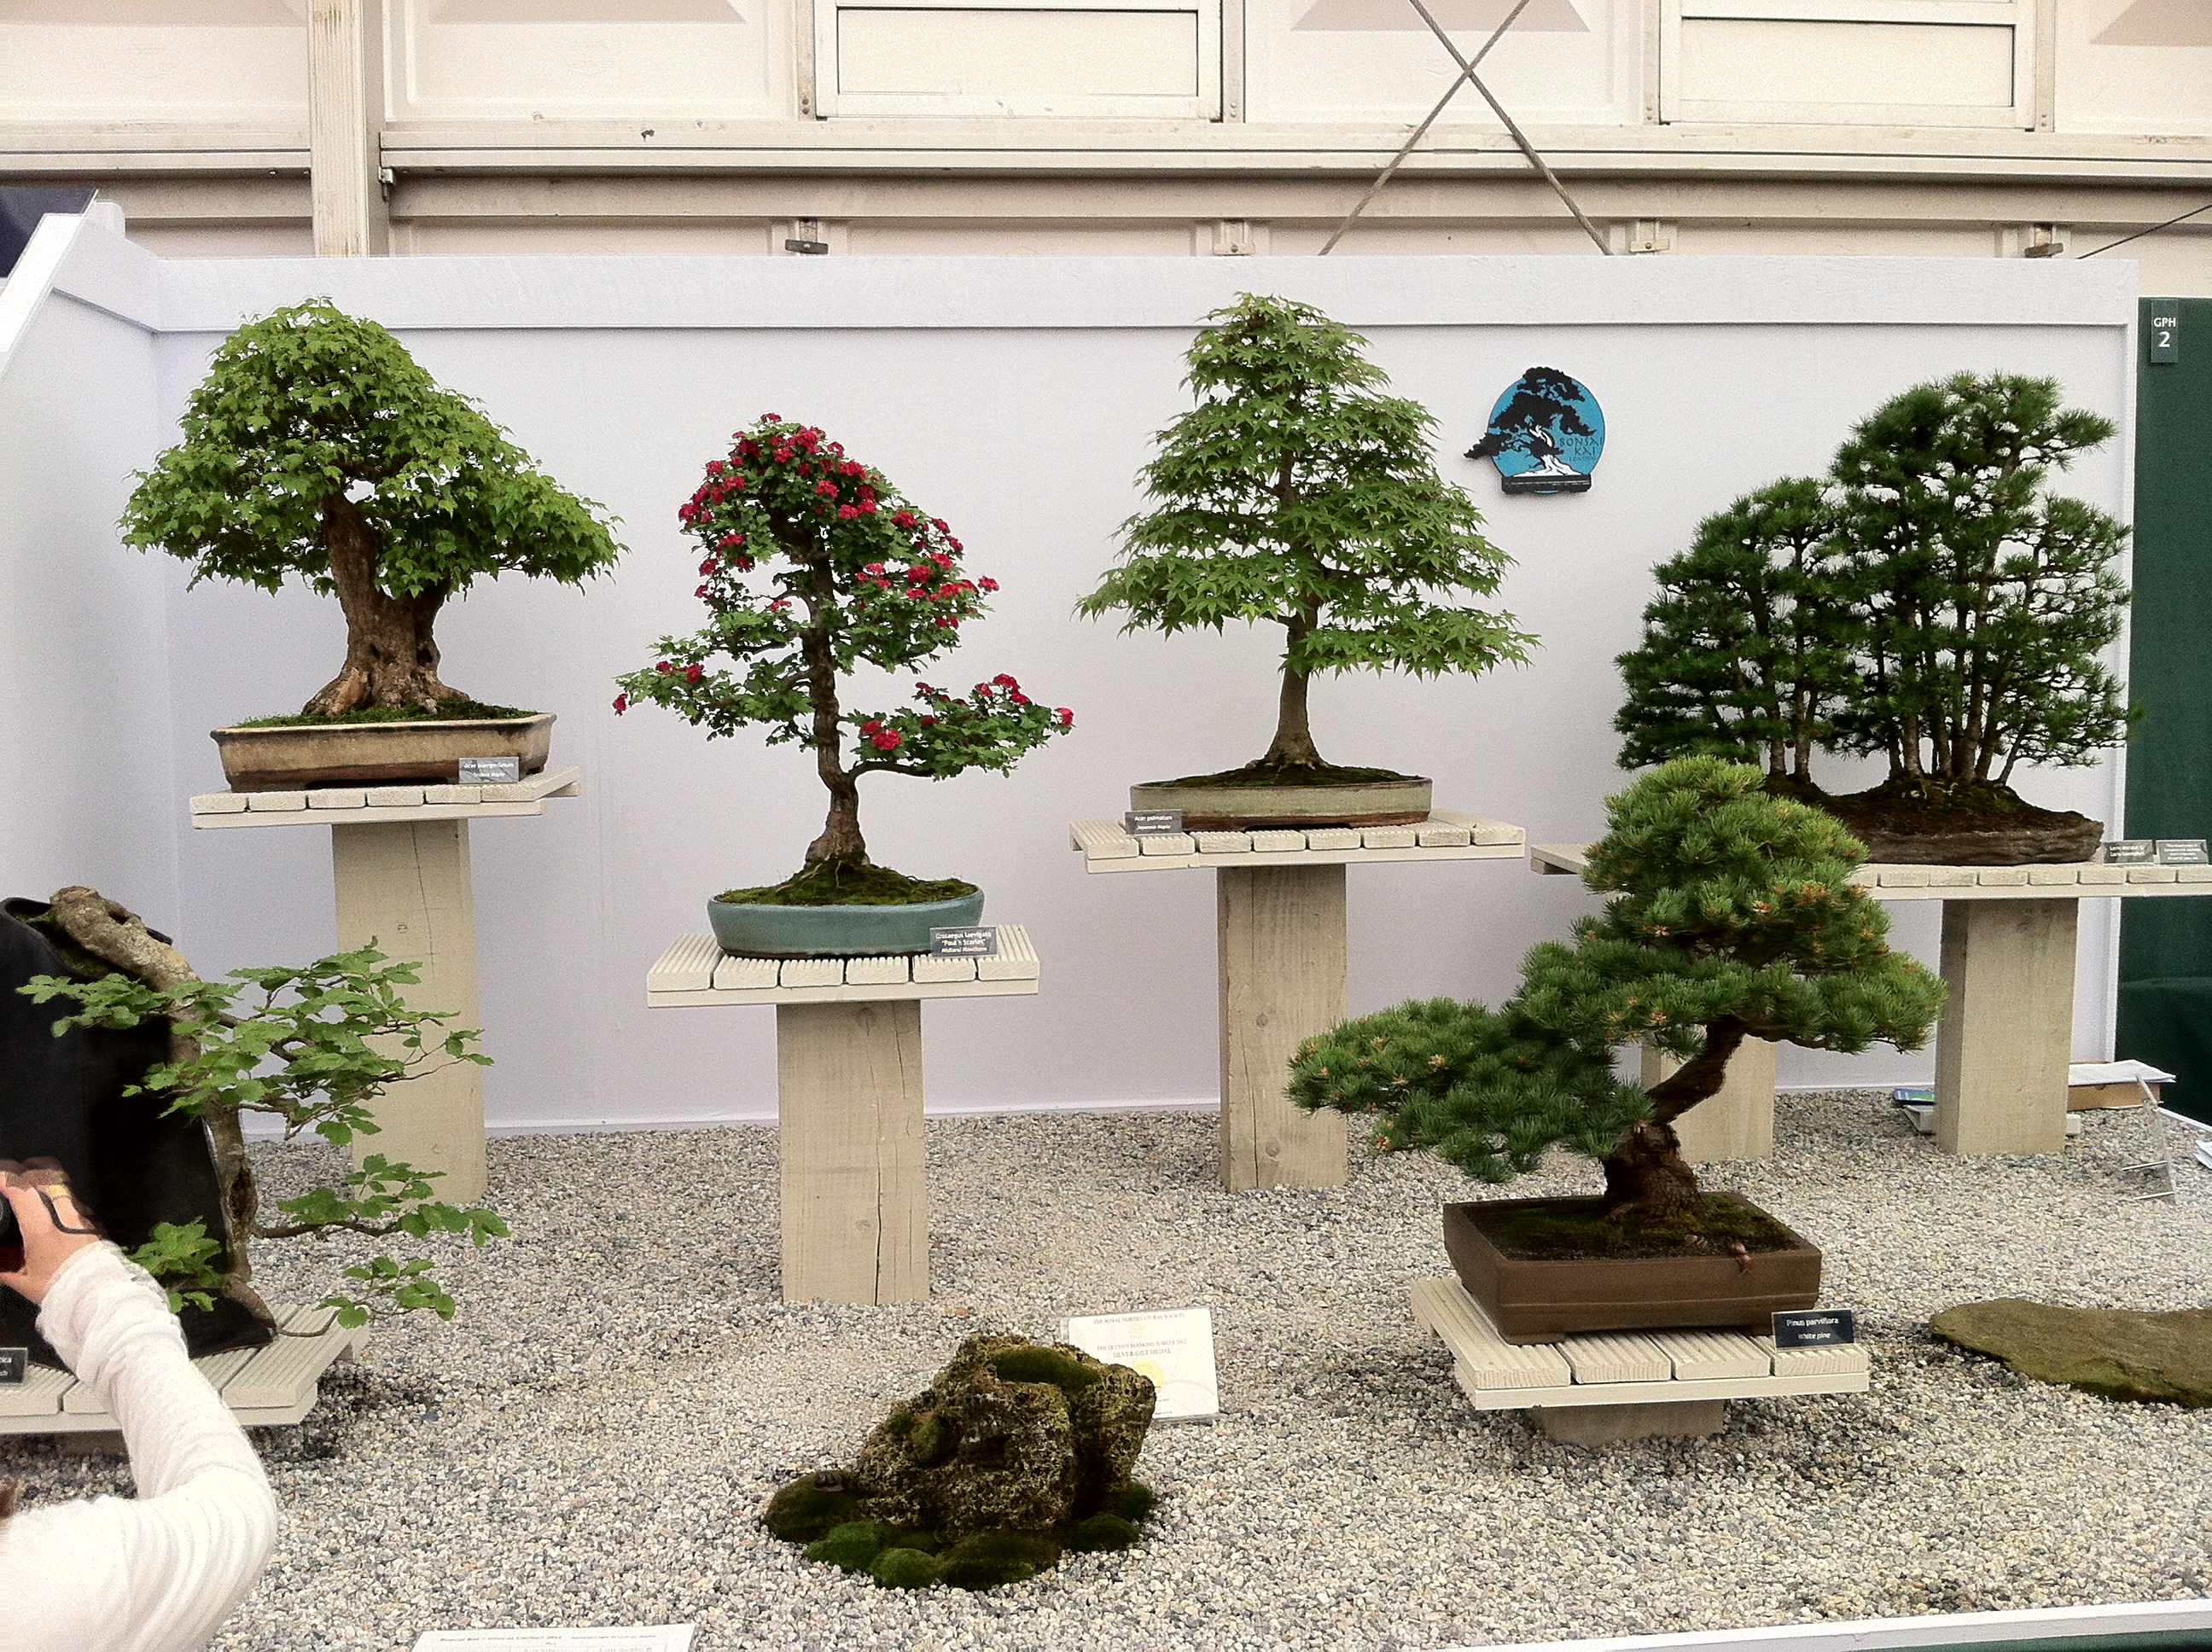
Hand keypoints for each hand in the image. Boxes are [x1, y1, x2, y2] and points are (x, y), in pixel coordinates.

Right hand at [0, 1173, 101, 1305]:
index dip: (6, 1177)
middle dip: (25, 1168)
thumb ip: (4, 1267)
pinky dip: (59, 1195)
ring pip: (63, 1184)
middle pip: (47, 1175)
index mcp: (43, 1229)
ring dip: (44, 1177)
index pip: (23, 1190)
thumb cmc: (60, 1289)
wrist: (99, 1294)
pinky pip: (74, 1199)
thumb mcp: (23, 1281)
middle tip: (12, 1171)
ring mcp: (83, 1215)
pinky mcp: (94, 1220)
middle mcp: (65, 1215)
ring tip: (29, 1180)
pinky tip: (52, 1204)